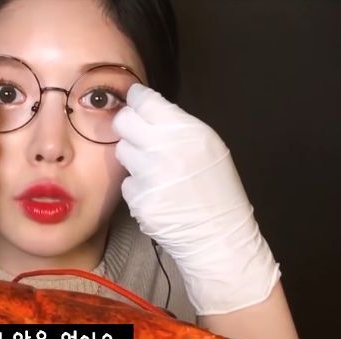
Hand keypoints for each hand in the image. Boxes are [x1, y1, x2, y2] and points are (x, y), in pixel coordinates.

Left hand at [113, 83, 279, 314]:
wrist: (219, 236)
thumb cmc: (217, 189)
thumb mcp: (208, 146)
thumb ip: (177, 126)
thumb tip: (146, 108)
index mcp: (187, 131)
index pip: (145, 101)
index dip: (137, 99)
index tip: (135, 102)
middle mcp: (165, 149)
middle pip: (123, 121)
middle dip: (127, 125)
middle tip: (137, 135)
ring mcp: (149, 175)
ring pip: (121, 151)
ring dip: (133, 158)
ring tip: (155, 171)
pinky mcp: (138, 199)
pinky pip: (126, 183)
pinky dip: (137, 187)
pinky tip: (156, 195)